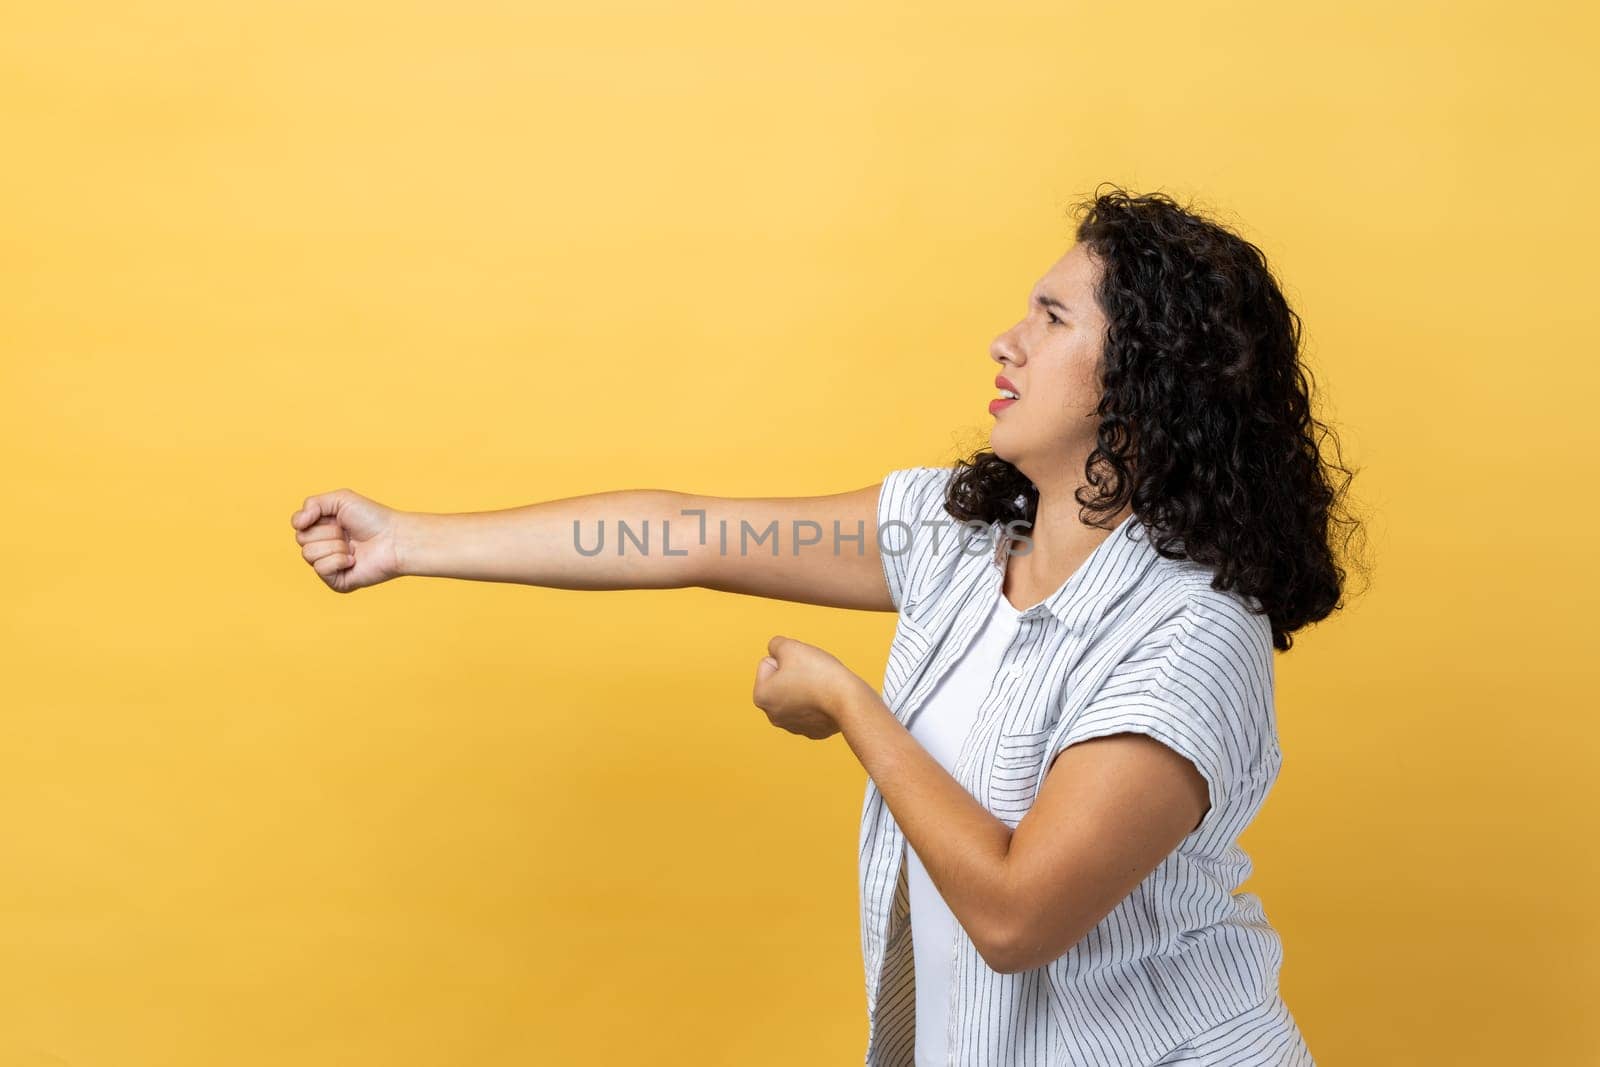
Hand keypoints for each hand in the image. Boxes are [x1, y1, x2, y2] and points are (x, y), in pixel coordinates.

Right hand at [290, 488, 404, 593]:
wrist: (394, 538)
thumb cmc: (372, 518)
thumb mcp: (340, 499)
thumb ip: (312, 503)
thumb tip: (297, 524)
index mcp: (323, 528)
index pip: (298, 525)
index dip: (308, 519)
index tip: (332, 517)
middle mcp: (324, 547)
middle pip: (301, 539)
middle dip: (327, 532)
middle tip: (347, 533)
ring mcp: (329, 565)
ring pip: (308, 554)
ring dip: (334, 546)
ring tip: (353, 547)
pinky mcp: (336, 581)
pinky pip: (321, 569)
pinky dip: (337, 560)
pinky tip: (353, 560)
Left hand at [752, 635, 869, 740]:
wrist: (849, 700)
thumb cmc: (818, 673)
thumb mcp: (790, 647)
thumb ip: (776, 644)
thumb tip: (775, 650)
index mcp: (761, 697)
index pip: (768, 663)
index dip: (785, 658)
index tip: (800, 666)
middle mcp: (773, 716)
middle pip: (780, 680)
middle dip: (793, 674)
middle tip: (811, 675)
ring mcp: (793, 726)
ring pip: (796, 694)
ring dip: (805, 686)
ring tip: (820, 687)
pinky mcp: (812, 731)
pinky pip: (812, 708)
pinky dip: (818, 702)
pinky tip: (827, 700)